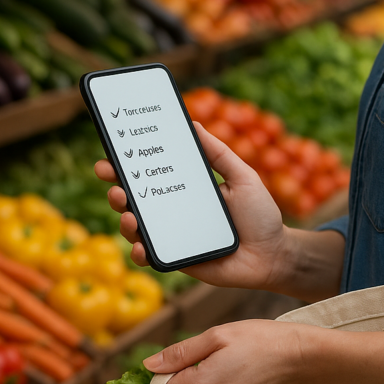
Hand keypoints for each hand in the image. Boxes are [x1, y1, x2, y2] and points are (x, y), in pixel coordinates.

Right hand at [94, 121, 290, 290]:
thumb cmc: (260, 214)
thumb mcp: (242, 176)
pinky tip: (141, 247)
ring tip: (129, 214)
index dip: (125, 166)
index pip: (149, 174)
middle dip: (116, 191)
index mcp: (183, 189)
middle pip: (134, 200)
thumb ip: (218, 153)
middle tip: (113, 184)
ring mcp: (171, 237)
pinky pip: (150, 257)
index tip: (110, 156)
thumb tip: (193, 123)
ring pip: (135, 228)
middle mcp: (172, 212)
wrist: (273, 255)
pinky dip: (139, 253)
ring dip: (124, 220)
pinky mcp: (176, 260)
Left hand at [143, 320, 305, 383]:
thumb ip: (179, 354)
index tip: (178, 357)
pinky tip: (233, 376)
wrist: (298, 357)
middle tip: (209, 354)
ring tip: (225, 363)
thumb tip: (149, 366)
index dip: (163, 371)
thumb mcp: (215, 336)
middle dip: (183, 376)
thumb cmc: (258, 339)